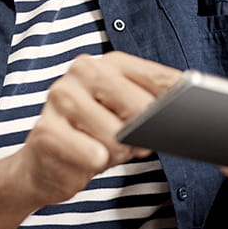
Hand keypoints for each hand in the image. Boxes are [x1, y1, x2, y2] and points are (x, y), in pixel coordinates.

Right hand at [13, 51, 179, 205]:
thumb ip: (150, 107)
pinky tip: (82, 159)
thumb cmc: (90, 138)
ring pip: (117, 137)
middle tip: (126, 142)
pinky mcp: (46, 131)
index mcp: (107, 63)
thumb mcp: (124, 117)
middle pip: (141, 108)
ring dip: (115, 154)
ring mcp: (60, 98)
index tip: (187, 117)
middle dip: (140, 135)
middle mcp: (82, 72)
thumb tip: (184, 112)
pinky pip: (93, 155)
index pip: (159, 79)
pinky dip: (94, 165)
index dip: (177, 103)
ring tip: (99, 149)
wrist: (40, 166)